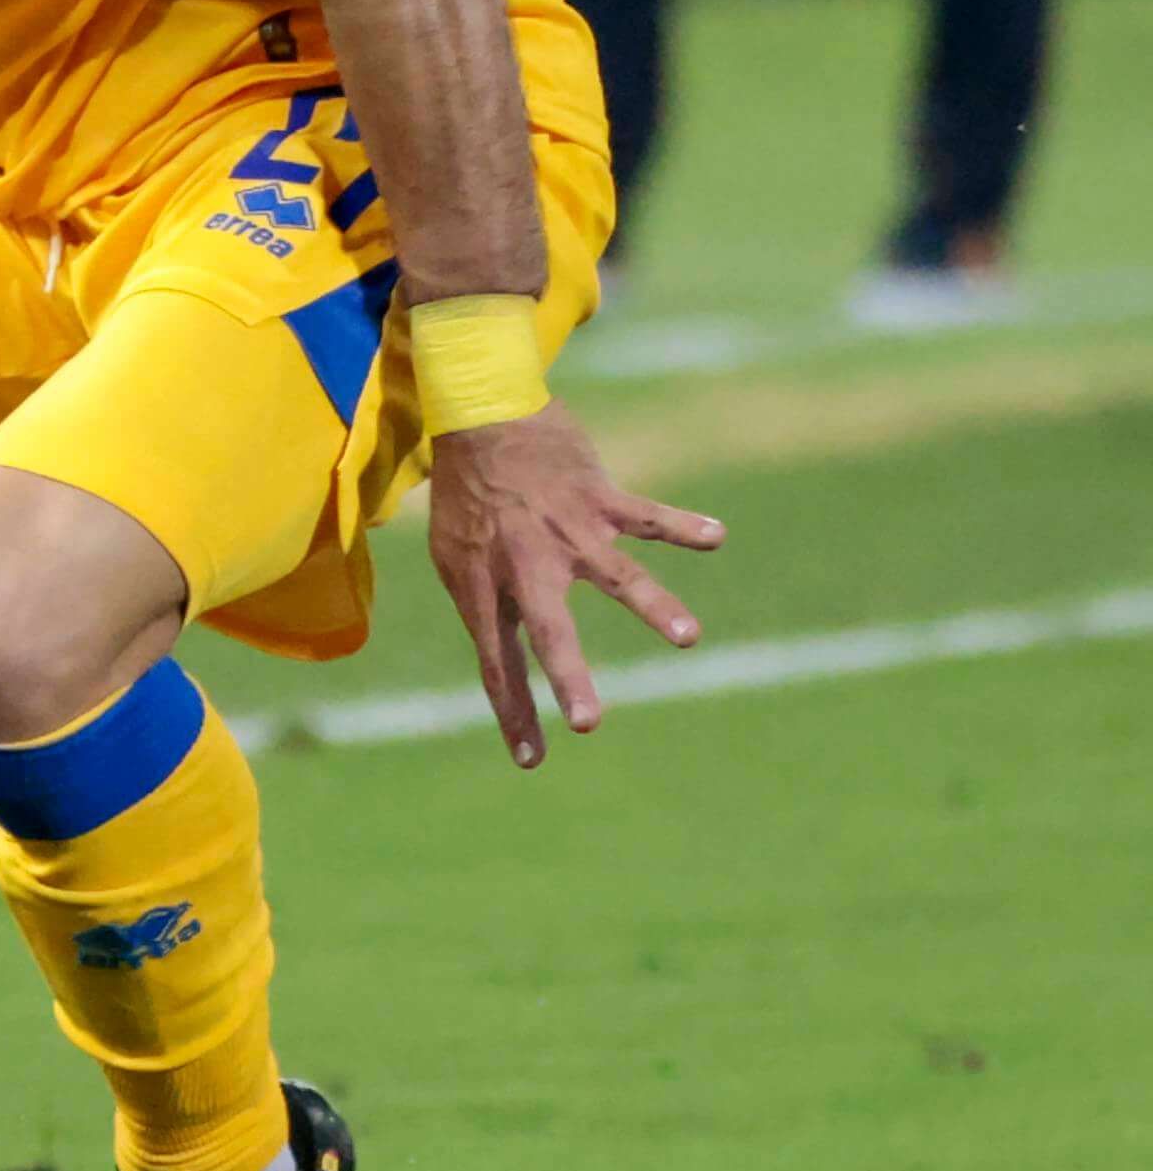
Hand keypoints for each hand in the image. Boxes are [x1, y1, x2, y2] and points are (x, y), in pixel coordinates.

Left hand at [421, 404, 722, 766]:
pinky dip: (681, 525)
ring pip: (613, 574)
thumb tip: (503, 661)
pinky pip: (645, 514)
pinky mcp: (595, 496)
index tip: (532, 761)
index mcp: (483, 585)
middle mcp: (523, 564)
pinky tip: (715, 534)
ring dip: (652, 605)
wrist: (478, 410)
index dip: (513, 711)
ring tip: (688, 638)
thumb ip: (486, 604)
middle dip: (568, 677)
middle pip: (545, 630)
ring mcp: (563, 530)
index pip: (496, 661)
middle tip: (589, 724)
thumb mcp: (454, 554)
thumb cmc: (469, 494)